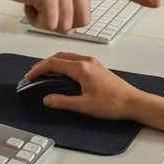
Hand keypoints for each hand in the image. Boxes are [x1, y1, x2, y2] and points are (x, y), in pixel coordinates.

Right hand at [0, 0, 161, 33]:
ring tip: (33, 0)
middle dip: (63, 21)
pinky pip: (50, 24)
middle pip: (84, 20)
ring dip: (47, 21)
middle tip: (44, 7)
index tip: (156, 3)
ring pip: (66, 25)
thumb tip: (70, 21)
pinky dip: (37, 20)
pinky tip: (26, 3)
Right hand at [24, 51, 151, 120]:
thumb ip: (63, 102)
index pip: (53, 63)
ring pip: (67, 57)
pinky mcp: (97, 67)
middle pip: (59, 57)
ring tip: (45, 74)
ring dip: (54, 63)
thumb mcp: (85, 106)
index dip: (38, 69)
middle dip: (44, 64)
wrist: (134, 102)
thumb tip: (47, 99)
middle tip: (34, 74)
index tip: (29, 77)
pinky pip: (75, 60)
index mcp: (81, 68)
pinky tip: (63, 74)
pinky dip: (64, 64)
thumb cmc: (114, 103)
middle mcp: (87, 62)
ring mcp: (93, 63)